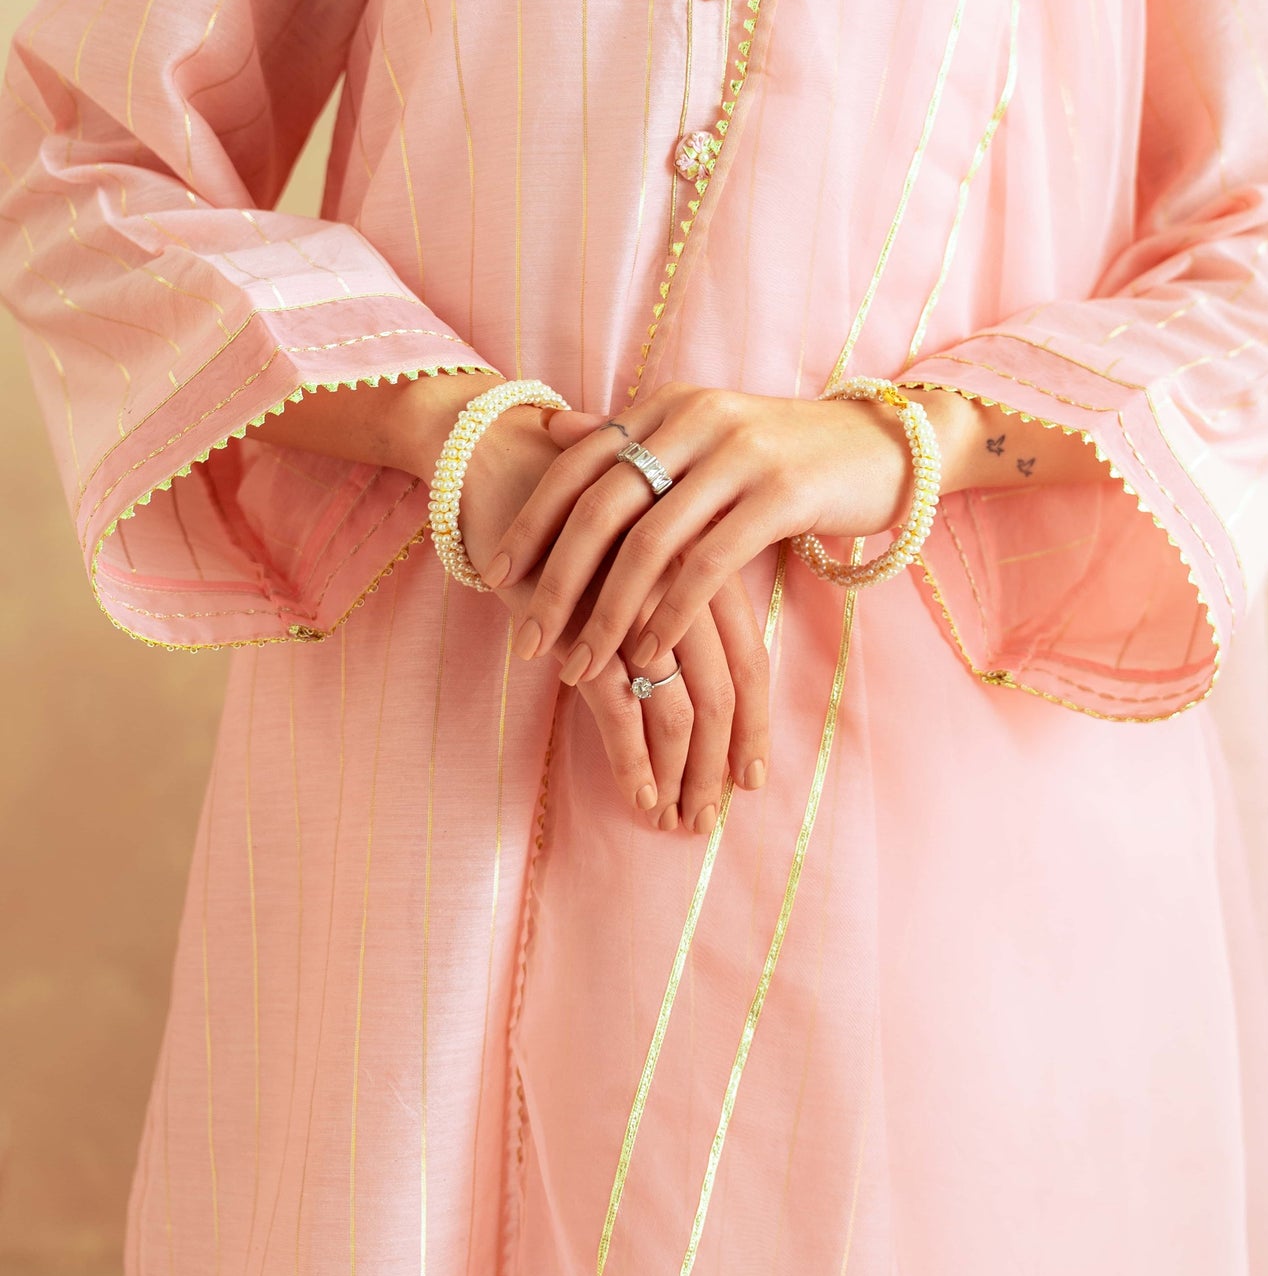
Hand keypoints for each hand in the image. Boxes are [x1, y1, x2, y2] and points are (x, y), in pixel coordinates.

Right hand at [459, 402, 770, 833]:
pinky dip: (634, 757)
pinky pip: (620, 702)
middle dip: (723, 761)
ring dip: (684, 771)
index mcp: (707, 563)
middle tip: (713, 815)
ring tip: (679, 817)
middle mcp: (682, 584)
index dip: (755, 724)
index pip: (751, 659)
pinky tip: (641, 794)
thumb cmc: (574, 509)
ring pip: (680, 705)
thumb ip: (672, 599)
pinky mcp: (583, 619)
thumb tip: (694, 676)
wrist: (504, 458)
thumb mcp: (639, 549)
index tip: (752, 778)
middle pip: (724, 692)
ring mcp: (636, 602)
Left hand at [480, 379, 957, 685]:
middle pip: (602, 506)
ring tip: (582, 666)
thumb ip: (629, 433)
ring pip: (650, 542)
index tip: (494, 574)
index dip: (533, 520)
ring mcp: (740, 455)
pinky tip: (650, 657)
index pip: (580, 463)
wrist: (880, 445)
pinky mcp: (782, 494)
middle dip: (556, 579)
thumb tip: (550, 428)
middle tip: (526, 638)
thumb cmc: (782, 450)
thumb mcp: (701, 431)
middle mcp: (695, 420)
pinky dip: (670, 616)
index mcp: (668, 405)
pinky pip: (708, 565)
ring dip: (608, 614)